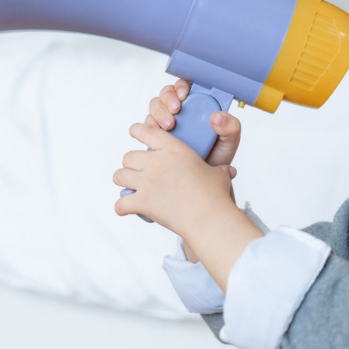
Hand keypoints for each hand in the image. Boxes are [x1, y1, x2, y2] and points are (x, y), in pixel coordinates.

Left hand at [113, 121, 236, 237]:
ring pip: (120, 175)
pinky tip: (126, 208)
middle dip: (131, 163)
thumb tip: (228, 171)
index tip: (134, 132)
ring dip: (123, 180)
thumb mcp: (218, 174)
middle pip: (129, 156)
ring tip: (129, 186)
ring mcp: (147, 182)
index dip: (137, 130)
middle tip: (137, 171)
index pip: (146, 131)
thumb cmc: (215, 195)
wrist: (208, 217)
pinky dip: (122, 207)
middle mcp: (156, 163)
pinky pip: (120, 203)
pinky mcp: (142, 202)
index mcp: (174, 150)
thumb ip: (219, 170)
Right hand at [147, 79, 241, 170]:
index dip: (181, 86)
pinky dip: (149, 129)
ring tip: (169, 126)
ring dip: (159, 113)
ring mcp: (166, 122)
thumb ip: (231, 128)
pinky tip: (158, 137)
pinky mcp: (155, 136)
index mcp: (199, 106)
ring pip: (155, 108)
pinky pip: (146, 127)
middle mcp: (181, 112)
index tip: (184, 94)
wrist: (202, 181)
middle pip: (167, 94)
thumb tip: (218, 117)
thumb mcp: (229, 142)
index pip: (187, 87)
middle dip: (168, 98)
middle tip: (176, 110)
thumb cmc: (217, 158)